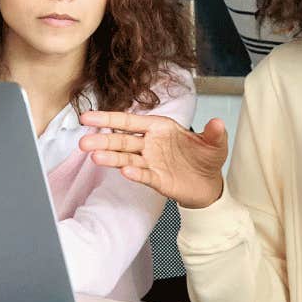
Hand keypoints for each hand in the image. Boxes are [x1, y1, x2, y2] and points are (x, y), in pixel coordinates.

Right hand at [76, 111, 228, 208]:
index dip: (108, 118)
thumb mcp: (215, 143)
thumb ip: (214, 133)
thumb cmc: (206, 158)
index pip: (129, 121)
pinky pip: (144, 175)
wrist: (209, 183)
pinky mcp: (157, 180)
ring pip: (127, 158)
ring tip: (95, 157)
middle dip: (103, 140)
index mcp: (159, 128)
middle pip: (122, 140)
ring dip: (112, 158)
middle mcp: (150, 144)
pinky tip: (125, 171)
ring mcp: (151, 162)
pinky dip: (136, 173)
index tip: (87, 117)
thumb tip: (218, 122)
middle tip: (83, 142)